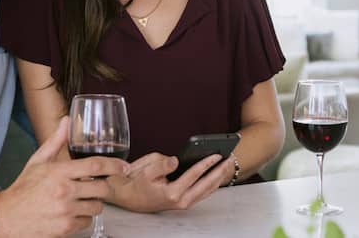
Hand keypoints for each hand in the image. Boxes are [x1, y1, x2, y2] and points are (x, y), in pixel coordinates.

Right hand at [0, 116, 127, 237]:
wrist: (7, 217)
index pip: (95, 166)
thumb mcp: (38, 161)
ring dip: (93, 203)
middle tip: (95, 186)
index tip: (124, 167)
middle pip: (102, 188)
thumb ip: (55, 141)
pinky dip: (84, 217)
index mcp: (59, 172)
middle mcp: (64, 191)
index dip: (114, 166)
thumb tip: (66, 120)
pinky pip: (88, 221)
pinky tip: (72, 212)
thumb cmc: (24, 189)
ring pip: (97, 206)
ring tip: (80, 200)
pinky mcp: (66, 228)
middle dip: (103, 187)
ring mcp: (66, 211)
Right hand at [108, 152, 234, 212]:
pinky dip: (211, 184)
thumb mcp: (146, 169)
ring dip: (218, 177)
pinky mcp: (183, 203)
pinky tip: (217, 174)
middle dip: (219, 171)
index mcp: (172, 192)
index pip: (194, 175)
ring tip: (227, 164)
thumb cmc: (137, 182)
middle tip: (229, 158)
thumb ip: (163, 164)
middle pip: (206, 184)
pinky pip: (202, 193)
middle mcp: (180, 201)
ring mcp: (183, 204)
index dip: (206, 163)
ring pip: (207, 191)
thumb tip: (177, 160)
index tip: (216, 154)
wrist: (128, 198)